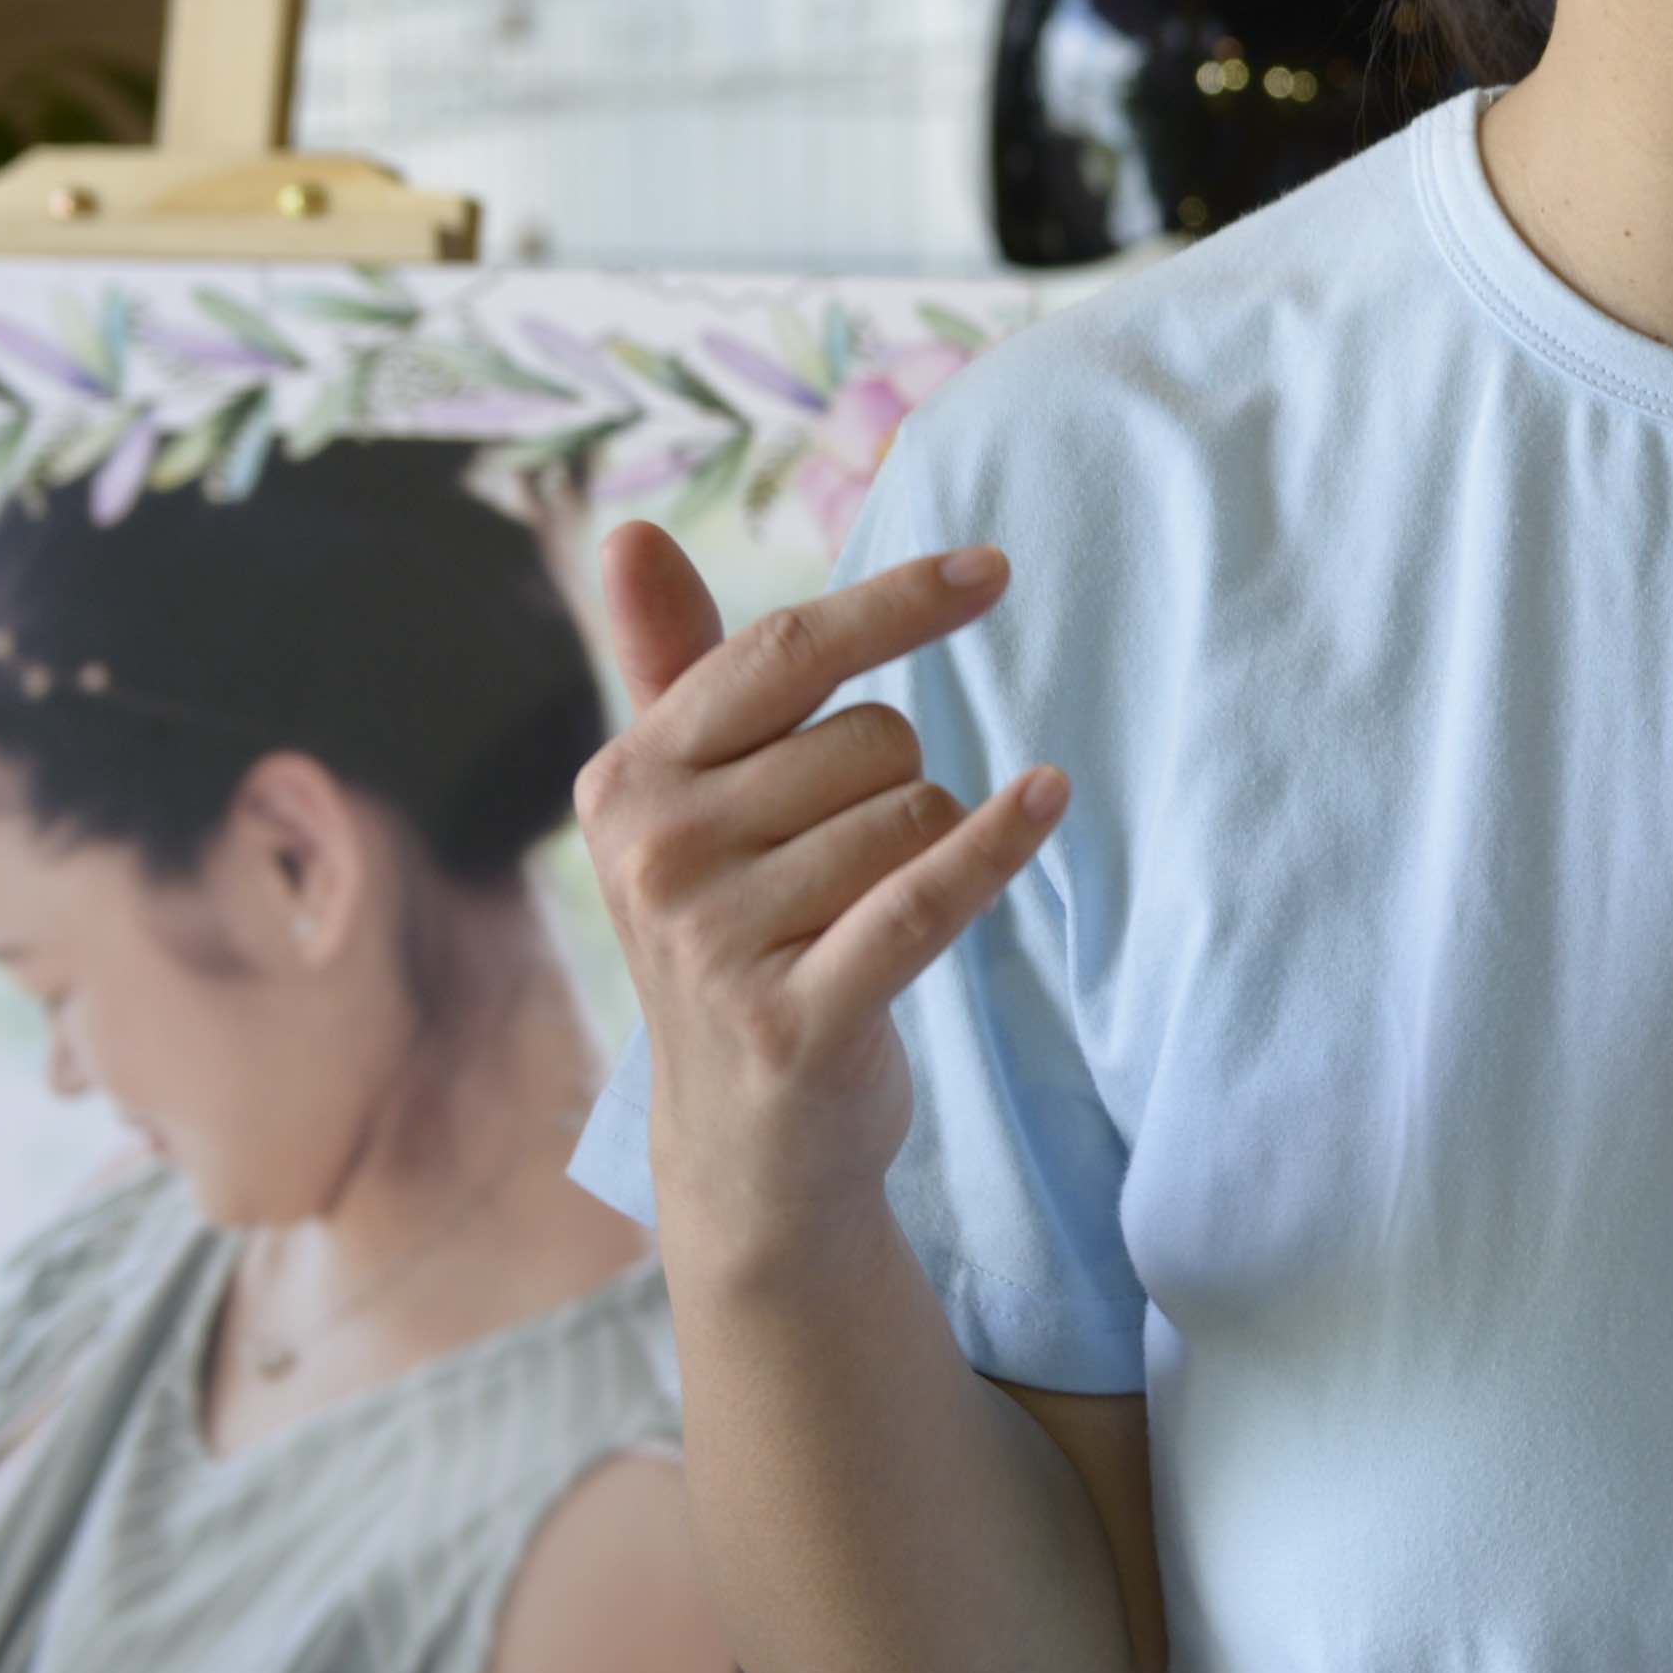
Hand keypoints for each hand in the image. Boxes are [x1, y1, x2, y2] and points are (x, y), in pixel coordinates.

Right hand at [574, 525, 1063, 1269]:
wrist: (744, 1141)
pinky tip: (1045, 798)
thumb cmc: (737, 938)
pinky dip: (995, 844)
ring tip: (860, 919)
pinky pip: (924, 894)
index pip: (784, 650)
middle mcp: (654, 853)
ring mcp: (713, 941)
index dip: (896, 603)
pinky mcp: (792, 1017)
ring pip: (910, 813)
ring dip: (926, 850)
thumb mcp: (691, 805)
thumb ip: (674, 668)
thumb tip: (631, 530)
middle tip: (845, 867)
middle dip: (896, 783)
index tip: (993, 569)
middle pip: (871, 738)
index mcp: (627, 779)